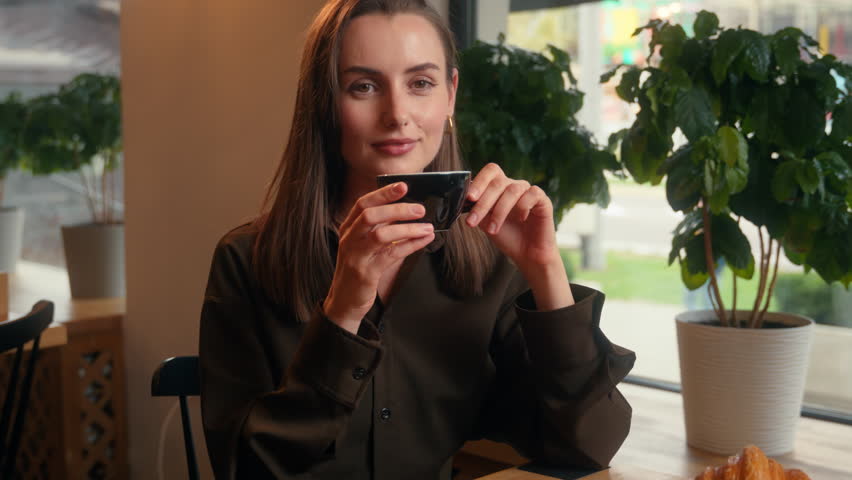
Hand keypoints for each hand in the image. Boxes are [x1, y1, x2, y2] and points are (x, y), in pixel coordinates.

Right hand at [323, 182, 434, 332]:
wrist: (345, 301)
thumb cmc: (359, 269)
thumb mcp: (365, 245)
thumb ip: (380, 228)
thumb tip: (406, 211)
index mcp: (349, 229)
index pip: (363, 204)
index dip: (383, 193)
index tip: (403, 185)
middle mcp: (349, 239)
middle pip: (370, 215)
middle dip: (397, 209)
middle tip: (420, 208)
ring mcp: (356, 256)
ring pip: (381, 235)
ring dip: (407, 229)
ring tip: (427, 227)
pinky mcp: (366, 273)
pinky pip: (391, 255)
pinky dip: (410, 246)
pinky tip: (423, 241)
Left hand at [465, 163, 559, 267]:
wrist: (527, 254)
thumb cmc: (507, 237)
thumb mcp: (486, 222)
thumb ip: (476, 208)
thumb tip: (463, 200)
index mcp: (500, 187)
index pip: (490, 172)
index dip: (479, 182)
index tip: (469, 198)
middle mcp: (514, 186)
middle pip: (498, 182)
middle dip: (483, 203)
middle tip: (472, 221)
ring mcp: (528, 191)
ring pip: (513, 190)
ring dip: (499, 211)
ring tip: (492, 230)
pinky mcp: (543, 200)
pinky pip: (532, 194)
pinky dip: (523, 207)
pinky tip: (521, 219)